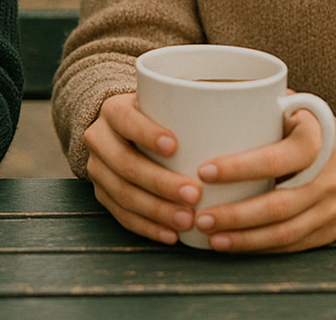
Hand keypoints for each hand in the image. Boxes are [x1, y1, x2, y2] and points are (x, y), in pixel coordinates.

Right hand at [81, 93, 201, 244]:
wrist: (121, 128)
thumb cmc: (157, 114)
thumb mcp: (164, 100)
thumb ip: (189, 102)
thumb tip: (238, 104)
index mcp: (114, 110)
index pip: (126, 120)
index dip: (146, 133)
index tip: (174, 146)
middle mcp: (99, 138)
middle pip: (126, 164)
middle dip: (160, 183)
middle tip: (194, 194)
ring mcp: (97, 168)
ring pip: (123, 193)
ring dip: (157, 210)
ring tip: (187, 220)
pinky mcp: (101, 193)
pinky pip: (121, 215)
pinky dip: (148, 227)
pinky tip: (171, 234)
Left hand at [192, 114, 335, 252]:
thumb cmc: (321, 131)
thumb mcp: (302, 109)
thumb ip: (264, 106)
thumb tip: (213, 96)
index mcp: (316, 143)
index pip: (275, 160)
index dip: (239, 168)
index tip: (204, 171)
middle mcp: (326, 179)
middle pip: (278, 206)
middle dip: (235, 215)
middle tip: (201, 216)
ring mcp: (329, 209)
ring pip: (284, 232)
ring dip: (245, 238)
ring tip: (211, 236)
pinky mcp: (329, 231)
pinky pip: (292, 245)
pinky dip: (261, 247)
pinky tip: (235, 244)